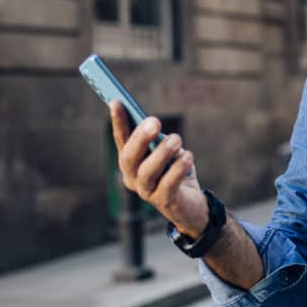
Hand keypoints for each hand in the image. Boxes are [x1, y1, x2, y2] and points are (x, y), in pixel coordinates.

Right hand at [110, 100, 208, 237]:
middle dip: (140, 138)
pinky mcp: (164, 202)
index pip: (121, 140)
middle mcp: (133, 177)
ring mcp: (147, 192)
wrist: (190, 204)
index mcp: (130, 162)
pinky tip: (187, 157)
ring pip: (147, 172)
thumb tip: (152, 125)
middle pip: (129, 158)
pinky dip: (178, 168)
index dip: (118, 122)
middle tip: (155, 121)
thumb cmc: (175, 171)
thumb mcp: (166, 151)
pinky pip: (168, 184)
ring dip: (162, 152)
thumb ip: (157, 140)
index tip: (116, 101)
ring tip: (177, 139)